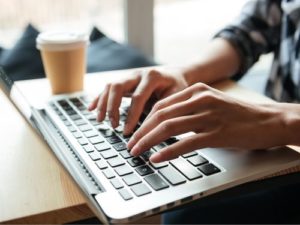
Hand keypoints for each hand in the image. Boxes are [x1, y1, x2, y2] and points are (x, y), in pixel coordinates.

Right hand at [88, 68, 187, 134]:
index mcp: (152, 76)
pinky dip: (99, 98)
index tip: (127, 132)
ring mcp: (129, 76)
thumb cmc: (178, 87)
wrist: (176, 73)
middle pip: (118, 87)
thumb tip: (151, 127)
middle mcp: (138, 74)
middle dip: (112, 107)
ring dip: (103, 103)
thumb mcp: (176, 96)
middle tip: (112, 125)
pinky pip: (108, 88)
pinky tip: (91, 108)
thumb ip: (163, 108)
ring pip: (110, 86)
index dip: (131, 116)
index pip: (138, 98)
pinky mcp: (125, 80)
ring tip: (100, 120)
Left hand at [128, 83, 288, 162]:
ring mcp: (208, 115)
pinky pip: (186, 142)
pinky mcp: (217, 132)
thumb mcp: (211, 102)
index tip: (134, 132)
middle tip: (130, 145)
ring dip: (148, 141)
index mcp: (196, 90)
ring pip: (169, 127)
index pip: (161, 105)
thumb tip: (165, 122)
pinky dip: (168, 151)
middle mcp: (200, 99)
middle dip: (141, 131)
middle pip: (160, 115)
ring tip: (136, 152)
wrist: (268, 120)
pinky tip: (156, 158)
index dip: (143, 119)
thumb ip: (189, 108)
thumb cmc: (237, 114)